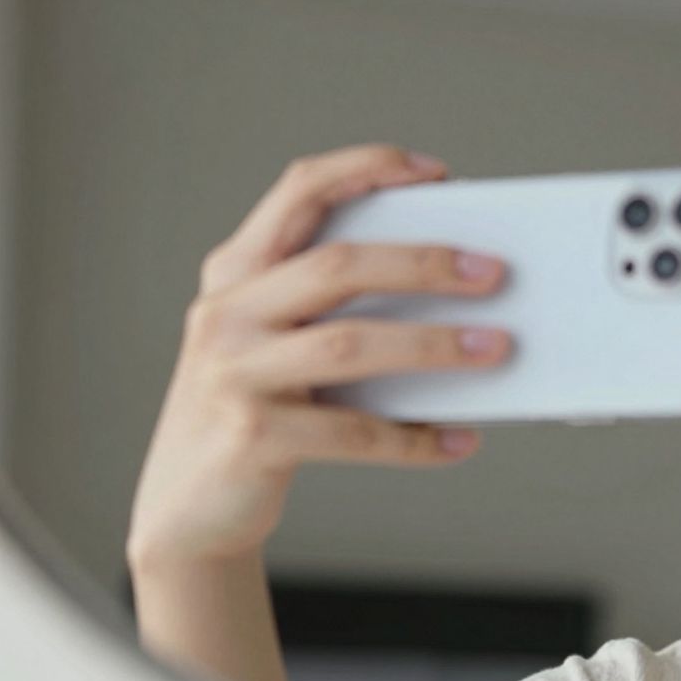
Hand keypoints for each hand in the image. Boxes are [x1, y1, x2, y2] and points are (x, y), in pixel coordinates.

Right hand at [126, 144, 510, 570]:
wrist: (186, 513)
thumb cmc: (252, 413)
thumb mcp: (272, 342)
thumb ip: (332, 307)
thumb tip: (448, 288)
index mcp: (236, 273)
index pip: (300, 190)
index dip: (367, 168)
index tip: (435, 171)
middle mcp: (226, 313)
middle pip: (338, 265)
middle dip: (423, 263)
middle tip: (491, 272)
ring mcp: (233, 374)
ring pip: (350, 344)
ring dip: (434, 345)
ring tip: (493, 347)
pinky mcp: (251, 438)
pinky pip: (353, 433)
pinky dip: (414, 439)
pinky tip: (456, 440)